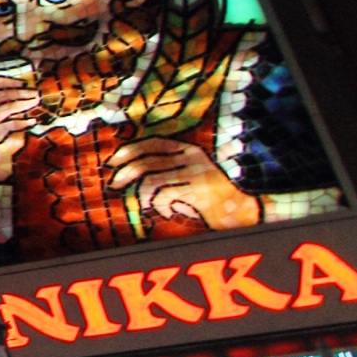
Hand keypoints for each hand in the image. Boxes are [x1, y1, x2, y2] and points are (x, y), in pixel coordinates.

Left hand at [105, 137, 261, 229]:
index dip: (128, 150)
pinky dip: (159, 207)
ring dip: (141, 194)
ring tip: (145, 204)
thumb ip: (166, 170)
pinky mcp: (198, 190)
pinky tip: (168, 213)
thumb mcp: (189, 176)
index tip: (112, 162)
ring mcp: (196, 172)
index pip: (152, 143)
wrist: (245, 210)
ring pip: (151, 180)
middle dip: (124, 173)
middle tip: (114, 184)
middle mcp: (192, 157)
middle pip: (146, 161)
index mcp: (189, 149)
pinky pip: (164, 196)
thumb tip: (126, 171)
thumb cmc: (210, 197)